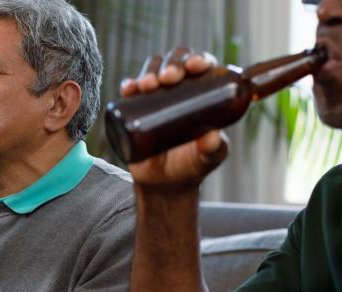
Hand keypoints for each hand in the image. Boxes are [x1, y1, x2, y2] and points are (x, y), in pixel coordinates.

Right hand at [121, 48, 228, 192]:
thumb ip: (213, 150)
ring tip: (148, 85)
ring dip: (150, 70)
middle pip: (175, 61)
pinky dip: (129, 84)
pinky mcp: (134, 106)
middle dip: (172, 63)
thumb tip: (212, 137)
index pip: (201, 66)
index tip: (196, 67)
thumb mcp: (207, 158)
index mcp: (202, 92)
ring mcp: (155, 95)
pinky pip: (130, 88)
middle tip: (168, 78)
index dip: (198, 59)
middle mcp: (178, 87)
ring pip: (153, 68)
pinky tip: (129, 88)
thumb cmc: (190, 166)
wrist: (162, 182)